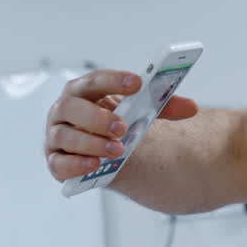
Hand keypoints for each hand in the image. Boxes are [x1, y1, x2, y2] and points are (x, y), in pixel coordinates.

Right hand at [44, 69, 198, 181]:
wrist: (103, 150)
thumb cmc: (116, 123)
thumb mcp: (140, 112)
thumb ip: (164, 107)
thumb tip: (191, 107)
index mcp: (83, 91)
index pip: (94, 80)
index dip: (114, 80)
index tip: (137, 83)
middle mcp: (64, 110)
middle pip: (71, 107)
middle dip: (97, 117)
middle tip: (123, 127)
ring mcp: (56, 136)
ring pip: (64, 137)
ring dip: (91, 143)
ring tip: (117, 151)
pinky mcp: (56, 161)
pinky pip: (58, 164)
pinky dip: (76, 165)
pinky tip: (95, 165)